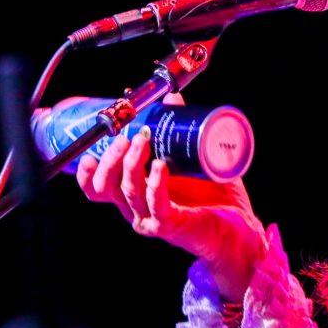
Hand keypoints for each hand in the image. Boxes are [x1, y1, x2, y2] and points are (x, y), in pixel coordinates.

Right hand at [76, 94, 266, 301]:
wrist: (240, 230)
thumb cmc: (214, 196)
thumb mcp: (193, 158)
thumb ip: (180, 131)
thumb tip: (172, 97)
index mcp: (135, 194)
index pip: (97, 186)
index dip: (87, 169)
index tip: (94, 144)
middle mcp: (137, 208)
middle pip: (104, 187)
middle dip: (109, 159)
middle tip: (125, 137)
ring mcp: (152, 218)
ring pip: (128, 191)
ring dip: (131, 163)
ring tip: (142, 141)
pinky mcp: (172, 225)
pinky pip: (156, 205)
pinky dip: (155, 184)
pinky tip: (160, 166)